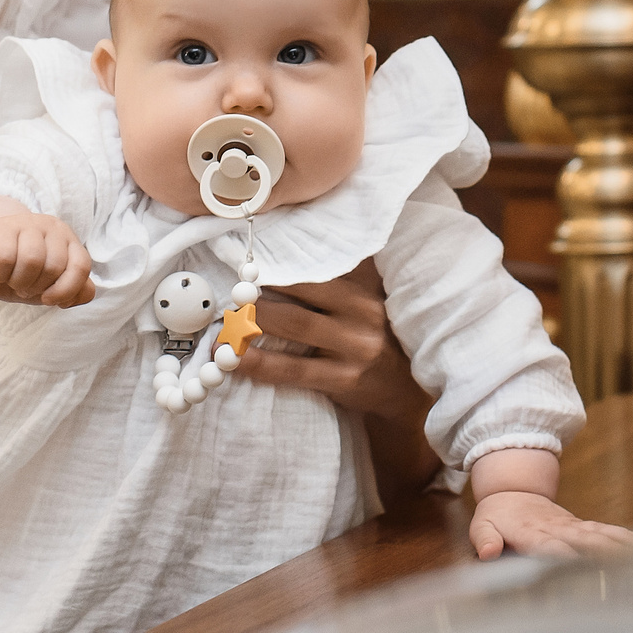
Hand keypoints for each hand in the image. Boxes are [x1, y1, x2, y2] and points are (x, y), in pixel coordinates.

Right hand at [0, 210, 95, 305]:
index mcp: (69, 241)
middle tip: (23, 287)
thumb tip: (80, 296)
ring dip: (18, 282)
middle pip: (54, 267)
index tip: (48, 300)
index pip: (81, 266)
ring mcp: (27, 223)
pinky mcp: (0, 226)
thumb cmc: (21, 274)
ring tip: (12, 280)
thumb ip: (74, 291)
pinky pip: (5, 258)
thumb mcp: (49, 287)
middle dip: (36, 288)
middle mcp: (52, 227)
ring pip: (32, 261)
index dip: (66, 290)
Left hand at [235, 260, 439, 493]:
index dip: (279, 259)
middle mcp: (362, 312)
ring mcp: (355, 347)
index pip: (316, 266)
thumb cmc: (377, 336)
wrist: (408, 390)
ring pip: (295, 326)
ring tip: (224, 320)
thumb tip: (294, 242)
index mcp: (364, 287)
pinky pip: (294, 370)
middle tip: (226, 287)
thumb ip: (342, 275)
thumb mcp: (370, 300)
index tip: (245, 255)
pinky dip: (261, 365)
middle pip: (303, 291)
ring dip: (254, 322)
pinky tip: (235, 360)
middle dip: (261, 288)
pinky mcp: (345, 379)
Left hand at [467, 489, 632, 560]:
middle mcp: (557, 529)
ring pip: (599, 534)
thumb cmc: (496, 514)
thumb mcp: (482, 526)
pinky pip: (604, 529)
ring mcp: (571, 526)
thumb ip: (485, 540)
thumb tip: (488, 552)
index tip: (581, 569)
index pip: (552, 547)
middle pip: (584, 541)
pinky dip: (623, 537)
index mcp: (533, 533)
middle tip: (623, 568)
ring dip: (619, 546)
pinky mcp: (580, 525)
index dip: (566, 557)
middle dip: (602, 553)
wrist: (511, 490)